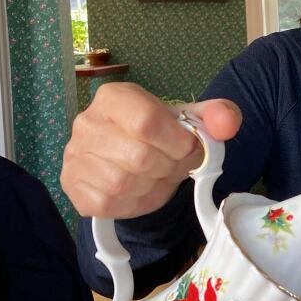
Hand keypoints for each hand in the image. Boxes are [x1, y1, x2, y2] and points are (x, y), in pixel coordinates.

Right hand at [61, 82, 241, 218]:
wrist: (134, 159)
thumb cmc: (163, 136)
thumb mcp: (192, 121)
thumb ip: (217, 115)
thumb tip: (227, 123)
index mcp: (115, 97)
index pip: (146, 121)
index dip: (177, 143)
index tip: (188, 148)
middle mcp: (87, 122)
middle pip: (139, 156)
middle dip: (167, 167)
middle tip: (173, 165)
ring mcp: (75, 155)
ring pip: (123, 183)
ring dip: (152, 186)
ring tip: (156, 176)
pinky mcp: (73, 185)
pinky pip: (109, 203)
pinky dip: (134, 202)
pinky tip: (139, 190)